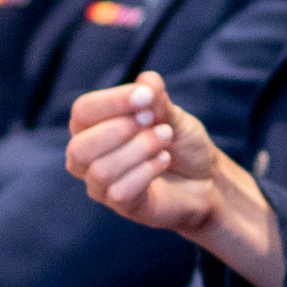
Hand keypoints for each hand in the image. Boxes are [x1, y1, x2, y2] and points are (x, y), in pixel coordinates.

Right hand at [65, 73, 286, 286]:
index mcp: (92, 126)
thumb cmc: (180, 143)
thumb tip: (147, 80)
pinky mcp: (122, 206)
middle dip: (120, 129)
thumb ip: (157, 100)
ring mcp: (101, 185)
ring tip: (165, 139)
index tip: (146, 96)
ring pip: (101, 170)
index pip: (82, 111)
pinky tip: (163, 161)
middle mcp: (87, 157)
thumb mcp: (173, 115)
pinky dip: (146, 171)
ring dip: (139, 149)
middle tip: (154, 121)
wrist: (207, 179)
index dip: (111, 102)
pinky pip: (120, 192)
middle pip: (79, 145)